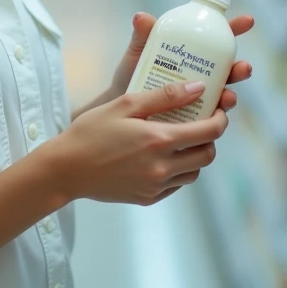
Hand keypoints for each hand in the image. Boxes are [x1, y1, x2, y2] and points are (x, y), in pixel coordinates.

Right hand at [49, 81, 228, 205]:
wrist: (67, 169)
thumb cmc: (92, 131)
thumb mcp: (125, 104)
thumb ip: (165, 96)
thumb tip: (197, 88)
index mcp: (159, 140)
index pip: (209, 132)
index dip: (220, 119)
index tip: (217, 109)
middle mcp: (162, 167)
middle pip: (207, 155)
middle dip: (210, 138)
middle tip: (199, 124)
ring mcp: (156, 186)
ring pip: (194, 173)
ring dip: (194, 156)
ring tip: (179, 140)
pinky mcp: (148, 199)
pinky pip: (176, 185)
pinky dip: (177, 171)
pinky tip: (162, 157)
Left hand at [109, 12, 254, 110]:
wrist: (117, 108)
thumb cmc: (130, 75)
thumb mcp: (137, 53)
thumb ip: (142, 36)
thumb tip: (141, 16)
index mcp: (191, 53)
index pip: (216, 37)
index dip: (234, 28)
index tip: (248, 21)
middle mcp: (200, 75)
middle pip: (227, 68)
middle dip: (240, 68)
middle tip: (244, 67)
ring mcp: (199, 97)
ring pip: (223, 94)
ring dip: (231, 95)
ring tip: (228, 96)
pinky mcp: (194, 118)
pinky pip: (210, 119)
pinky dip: (215, 118)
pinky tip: (215, 117)